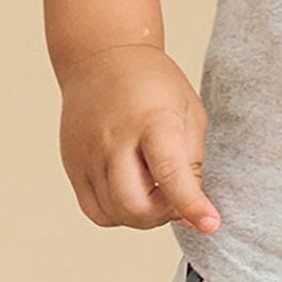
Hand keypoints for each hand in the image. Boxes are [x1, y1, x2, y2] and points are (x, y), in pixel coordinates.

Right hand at [59, 43, 220, 231]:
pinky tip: (132, 190)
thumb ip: (193, 166)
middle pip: (134, 206)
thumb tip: (196, 218)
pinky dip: (118, 212)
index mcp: (151, 121)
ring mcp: (86, 154)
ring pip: (114, 214)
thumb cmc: (153, 85)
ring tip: (154, 189)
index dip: (190, 204)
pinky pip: (95, 210)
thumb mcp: (188, 114)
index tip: (210, 224)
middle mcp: (112, 140)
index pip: (169, 172)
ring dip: (142, 215)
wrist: (101, 57)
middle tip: (175, 197)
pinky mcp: (71, 164)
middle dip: (163, 215)